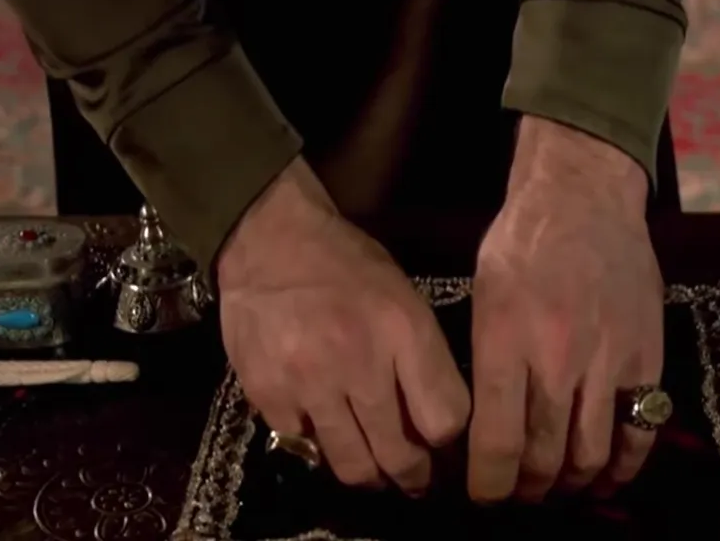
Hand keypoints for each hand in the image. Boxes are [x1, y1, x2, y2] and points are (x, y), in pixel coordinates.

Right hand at [218, 158, 470, 495]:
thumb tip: (439, 420)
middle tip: (416, 479)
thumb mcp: (403, 296)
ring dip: (371, 475)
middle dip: (415, 476)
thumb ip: (423, 357)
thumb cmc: (346, 264)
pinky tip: (328, 434)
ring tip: (376, 471)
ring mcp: (310, 383)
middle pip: (401, 455)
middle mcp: (360, 363)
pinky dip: (319, 447)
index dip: (450, 440)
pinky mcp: (269, 395)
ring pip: (352, 465)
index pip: (446, 418)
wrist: (268, 240)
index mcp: (404, 330)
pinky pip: (305, 447)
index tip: (445, 443)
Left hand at [467, 117, 664, 502]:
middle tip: (519, 493)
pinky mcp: (646, 357)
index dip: (489, 484)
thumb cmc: (522, 242)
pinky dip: (625, 466)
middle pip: (544, 456)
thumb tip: (478, 427)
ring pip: (592, 453)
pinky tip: (608, 477)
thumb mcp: (480, 296)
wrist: (585, 197)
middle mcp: (557, 358)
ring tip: (557, 487)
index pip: (497, 441)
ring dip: (572, 483)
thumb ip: (484, 361)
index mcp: (505, 341)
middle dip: (528, 489)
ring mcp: (607, 360)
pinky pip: (640, 430)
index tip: (483, 495)